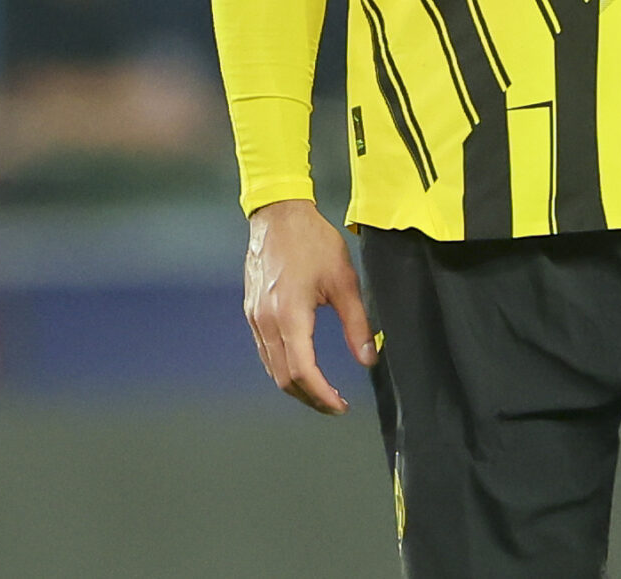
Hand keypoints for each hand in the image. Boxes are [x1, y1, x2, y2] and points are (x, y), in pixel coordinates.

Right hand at [244, 199, 376, 412]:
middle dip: (310, 398)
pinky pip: (265, 351)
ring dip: (296, 386)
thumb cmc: (313, 241)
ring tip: (321, 391)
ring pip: (271, 368)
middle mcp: (266, 321)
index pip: (303, 372)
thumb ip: (357, 324)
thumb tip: (369, 359)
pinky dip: (283, 367)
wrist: (278, 214)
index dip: (322, 395)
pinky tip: (302, 366)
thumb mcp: (344, 280)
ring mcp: (255, 317)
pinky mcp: (252, 311)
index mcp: (290, 315)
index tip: (341, 406)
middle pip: (284, 378)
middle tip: (334, 405)